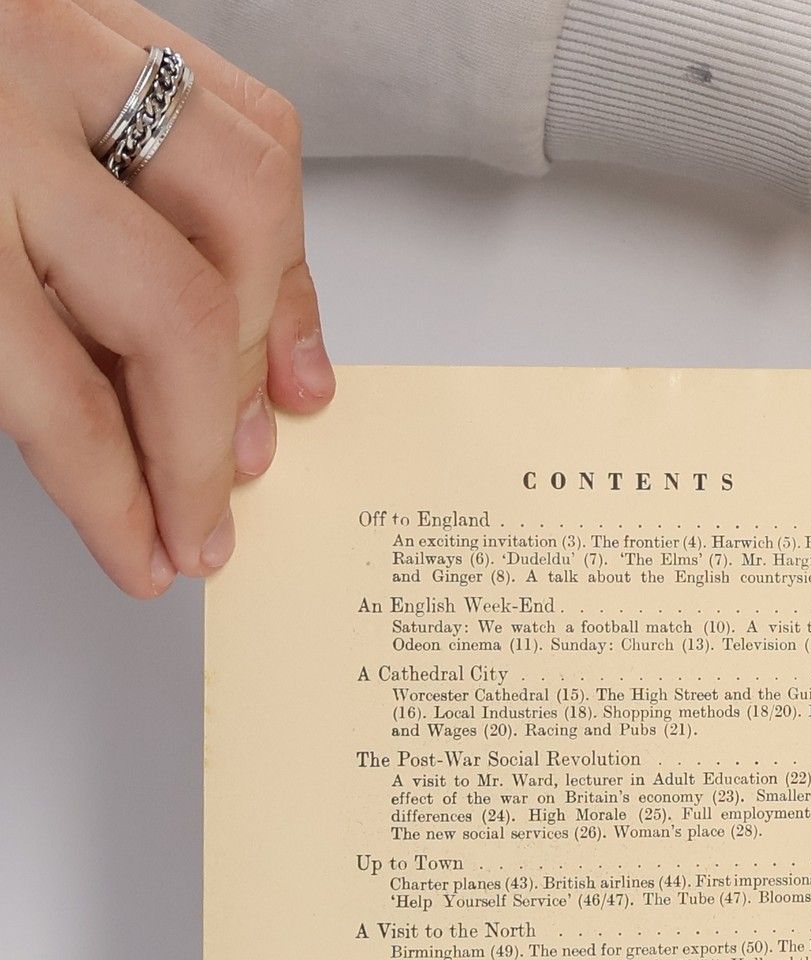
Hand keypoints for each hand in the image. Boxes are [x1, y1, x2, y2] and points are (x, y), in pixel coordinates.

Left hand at [0, 0, 330, 594]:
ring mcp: (70, 45)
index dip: (119, 496)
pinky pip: (249, 124)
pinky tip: (273, 308)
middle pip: (179, 310)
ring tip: (256, 421)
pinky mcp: (115, 16)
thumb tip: (128, 464)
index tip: (145, 552)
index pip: (59, 392)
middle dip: (207, 442)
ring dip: (271, 339)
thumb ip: (22, 365)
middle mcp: (11, 108)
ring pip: (252, 210)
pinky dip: (280, 233)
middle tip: (206, 513)